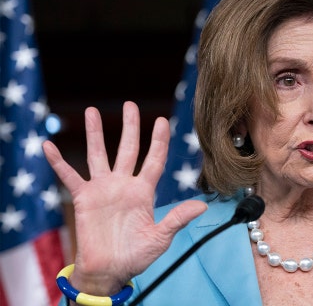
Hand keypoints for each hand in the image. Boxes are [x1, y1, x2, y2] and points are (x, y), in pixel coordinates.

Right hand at [43, 101, 206, 294]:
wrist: (110, 270)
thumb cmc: (137, 256)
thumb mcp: (160, 238)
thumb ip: (177, 219)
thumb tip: (201, 205)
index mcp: (144, 192)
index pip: (154, 160)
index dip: (159, 141)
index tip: (162, 120)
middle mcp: (124, 185)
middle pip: (128, 149)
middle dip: (130, 127)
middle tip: (130, 105)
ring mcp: (103, 189)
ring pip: (98, 154)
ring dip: (95, 133)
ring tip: (91, 111)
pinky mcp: (84, 198)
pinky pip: (68, 176)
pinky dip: (58, 162)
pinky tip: (48, 146)